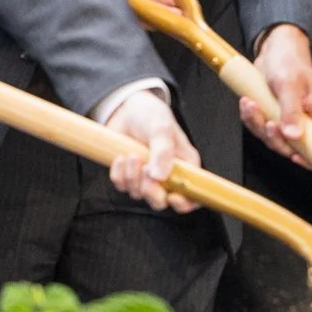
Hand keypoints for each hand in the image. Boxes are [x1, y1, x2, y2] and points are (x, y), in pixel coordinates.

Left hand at [102, 90, 198, 211]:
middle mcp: (167, 175)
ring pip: (138, 194)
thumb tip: (159, 177)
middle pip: (161, 201)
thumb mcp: (162, 128)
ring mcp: (146, 177)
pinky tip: (122, 157)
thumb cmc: (152, 115)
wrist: (126, 108)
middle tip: (145, 171)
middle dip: (151, 191)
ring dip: (132, 176)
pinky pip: (121, 186)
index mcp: (186, 166)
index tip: (173, 197)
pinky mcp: (128, 175)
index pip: (192, 195)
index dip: (185, 203)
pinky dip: (119, 174)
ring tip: (133, 154)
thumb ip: (163, 152)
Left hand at [242, 25, 311, 163]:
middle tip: (269, 123)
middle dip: (275, 138)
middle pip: (292, 147)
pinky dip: (250, 118)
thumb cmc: (290, 64)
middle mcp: (304, 122)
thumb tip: (293, 137)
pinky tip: (247, 102)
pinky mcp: (271, 116)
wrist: (276, 50)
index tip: (295, 157)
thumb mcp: (291, 85)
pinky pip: (258, 127)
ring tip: (251, 104)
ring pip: (272, 139)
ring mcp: (286, 121)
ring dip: (259, 125)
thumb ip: (292, 111)